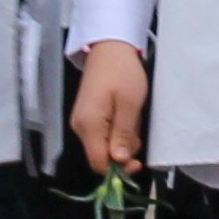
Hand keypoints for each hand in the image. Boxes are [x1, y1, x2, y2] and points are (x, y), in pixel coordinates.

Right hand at [71, 42, 150, 177]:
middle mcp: (81, 126)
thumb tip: (119, 160)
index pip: (99, 163)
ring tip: (133, 120)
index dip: (118, 169)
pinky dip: (117, 132)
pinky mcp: (88, 117)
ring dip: (122, 141)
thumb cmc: (121, 71)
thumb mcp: (130, 104)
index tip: (137, 163)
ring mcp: (83, 122)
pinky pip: (103, 135)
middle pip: (101, 157)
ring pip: (104, 146)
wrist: (110, 48)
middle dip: (122, 153)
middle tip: (138, 136)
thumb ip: (123, 134)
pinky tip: (126, 118)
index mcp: (89, 124)